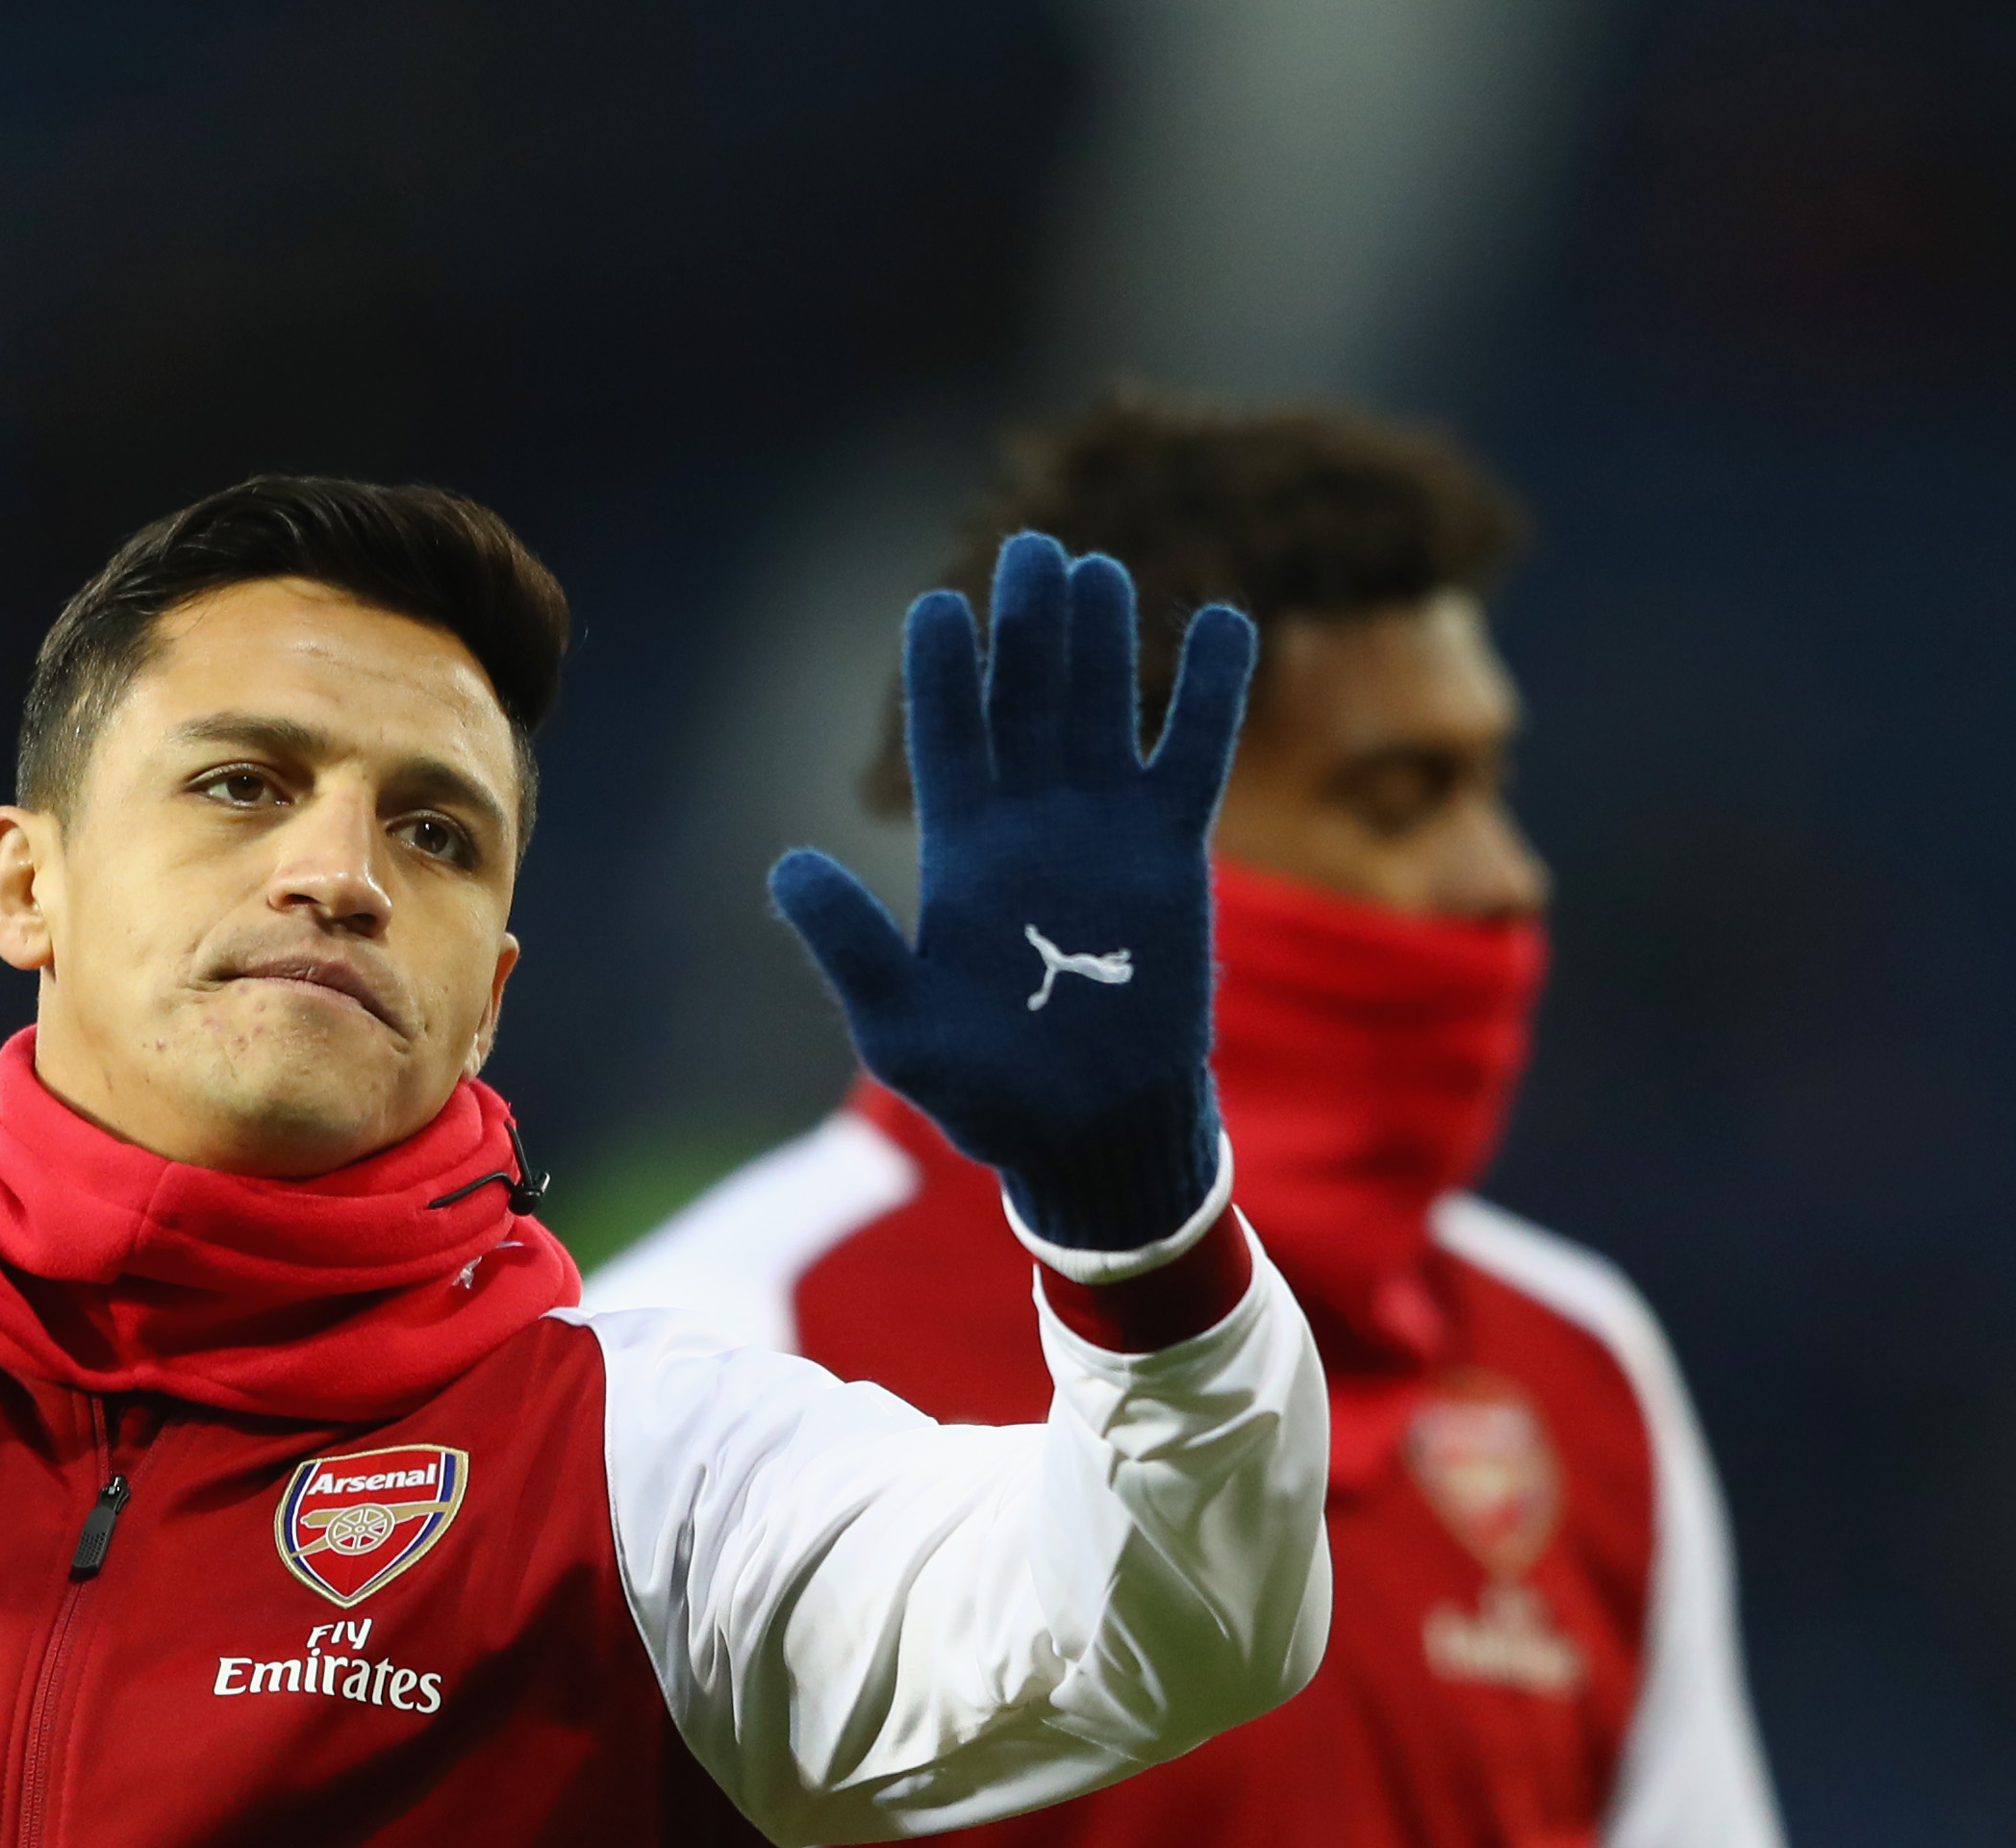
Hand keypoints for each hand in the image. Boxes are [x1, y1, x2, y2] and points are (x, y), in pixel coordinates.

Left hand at [773, 533, 1252, 1261]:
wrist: (1091, 1130)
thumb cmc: (988, 1093)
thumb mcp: (901, 1026)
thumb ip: (852, 945)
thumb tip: (788, 865)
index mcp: (961, 855)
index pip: (949, 739)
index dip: (944, 674)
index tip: (936, 607)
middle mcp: (1031, 825)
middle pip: (1026, 702)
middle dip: (1026, 629)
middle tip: (1029, 550)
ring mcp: (1104, 831)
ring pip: (1103, 711)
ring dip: (1103, 642)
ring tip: (1097, 571)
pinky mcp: (1172, 853)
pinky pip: (1193, 755)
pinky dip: (1211, 693)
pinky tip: (1227, 622)